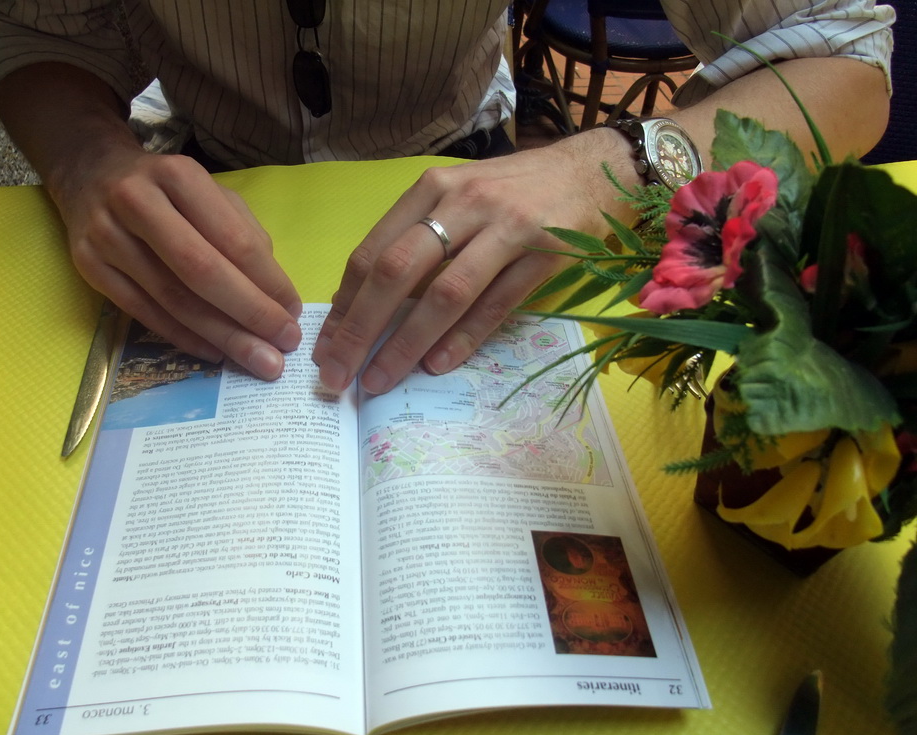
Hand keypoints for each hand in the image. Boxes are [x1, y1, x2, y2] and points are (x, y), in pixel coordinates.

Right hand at [52, 145, 302, 379]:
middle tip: (283, 344)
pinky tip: (214, 352)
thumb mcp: (209, 192)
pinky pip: (143, 312)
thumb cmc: (166, 190)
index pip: (232, 238)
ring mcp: (107, 236)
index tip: (293, 312)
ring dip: (221, 335)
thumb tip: (274, 294)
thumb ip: (243, 233)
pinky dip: (183, 336)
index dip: (267, 281)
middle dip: (249, 314)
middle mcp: (137, 202)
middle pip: (201, 271)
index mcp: (178, 176)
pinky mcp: (88, 267)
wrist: (89, 174)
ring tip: (258, 360)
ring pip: (172, 298)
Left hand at [312, 129, 636, 392]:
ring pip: (445, 293)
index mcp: (432, 190)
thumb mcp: (458, 198)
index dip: (345, 304)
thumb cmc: (515, 191)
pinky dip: (464, 338)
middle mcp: (463, 203)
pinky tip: (438, 365)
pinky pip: (497, 303)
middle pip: (397, 271)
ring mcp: (507, 227)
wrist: (594, 169)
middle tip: (338, 372)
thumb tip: (365, 302)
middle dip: (360, 328)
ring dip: (406, 342)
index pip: (372, 251)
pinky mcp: (546, 253)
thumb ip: (417, 239)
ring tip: (380, 380)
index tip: (326, 345)